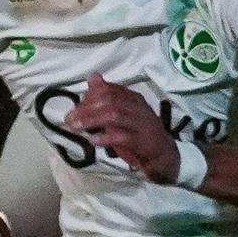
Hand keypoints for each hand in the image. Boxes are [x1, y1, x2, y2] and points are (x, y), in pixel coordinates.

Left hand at [66, 75, 181, 182]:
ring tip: (75, 127)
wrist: (169, 157)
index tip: (75, 107)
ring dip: (92, 120)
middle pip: (110, 101)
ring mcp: (142, 124)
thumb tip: (93, 79)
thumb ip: (109, 99)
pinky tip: (93, 140)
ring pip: (114, 115)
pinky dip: (106, 137)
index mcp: (134, 99)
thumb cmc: (143, 135)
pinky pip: (123, 137)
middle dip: (87, 108)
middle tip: (69, 118)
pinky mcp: (143, 142)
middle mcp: (138, 108)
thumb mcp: (126, 115)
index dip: (90, 97)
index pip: (110, 90)